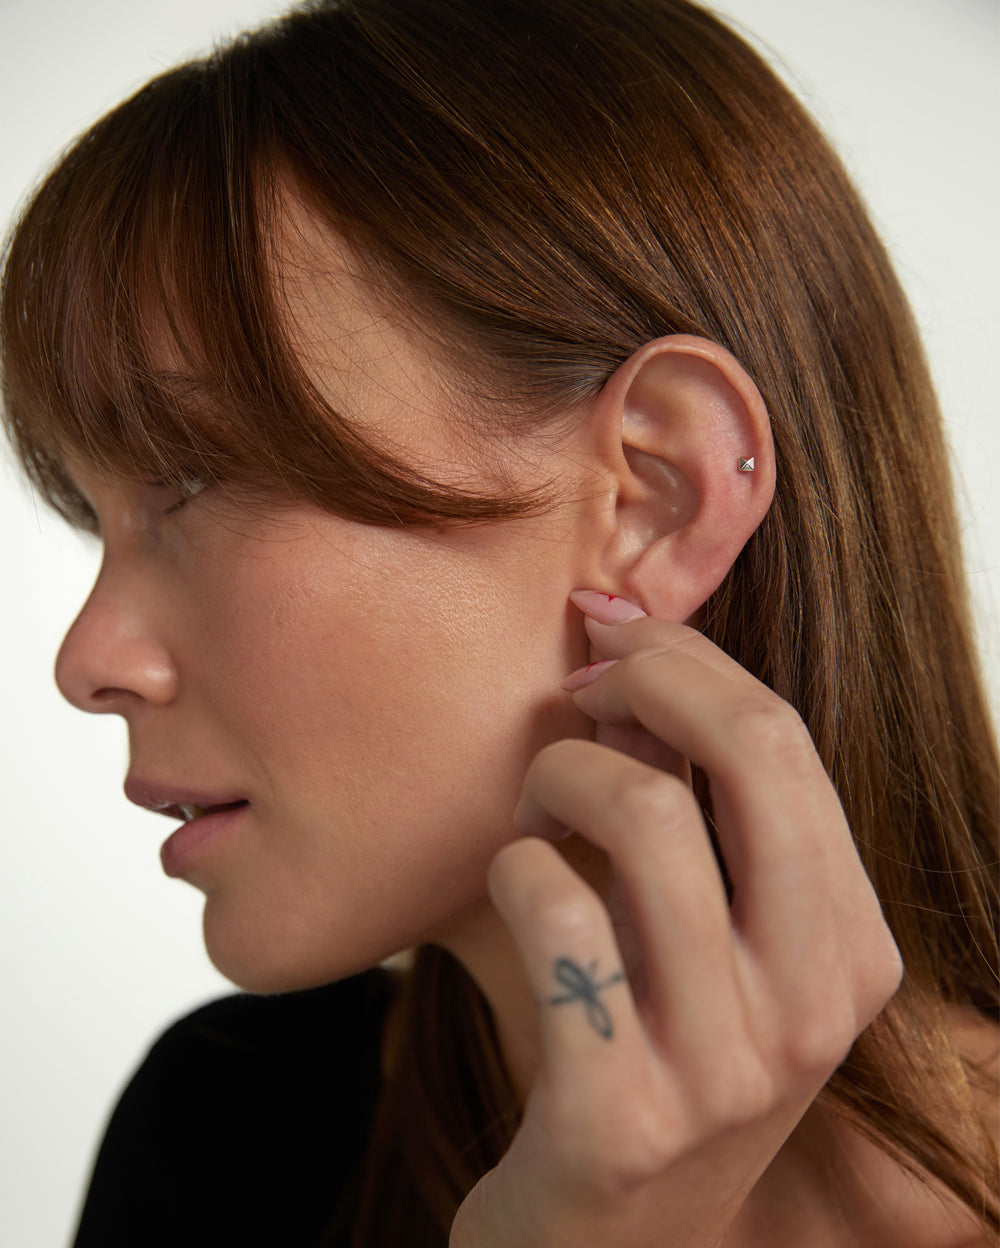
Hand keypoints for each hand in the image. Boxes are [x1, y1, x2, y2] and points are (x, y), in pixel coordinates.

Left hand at [450, 597, 902, 1247]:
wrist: (601, 1247)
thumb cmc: (644, 1055)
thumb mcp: (702, 937)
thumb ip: (690, 805)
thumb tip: (628, 643)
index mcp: (850, 948)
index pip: (785, 741)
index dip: (687, 657)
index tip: (612, 630)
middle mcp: (812, 1007)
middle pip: (750, 751)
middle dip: (645, 678)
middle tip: (575, 691)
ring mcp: (726, 1069)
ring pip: (642, 814)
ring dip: (556, 778)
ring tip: (529, 813)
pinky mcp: (619, 1116)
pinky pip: (553, 906)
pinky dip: (511, 867)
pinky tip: (507, 890)